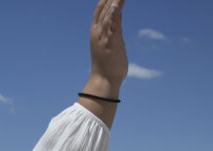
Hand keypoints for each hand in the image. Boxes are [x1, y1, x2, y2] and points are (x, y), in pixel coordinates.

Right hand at [78, 0, 126, 126]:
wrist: (104, 81)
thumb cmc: (107, 65)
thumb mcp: (109, 45)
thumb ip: (112, 33)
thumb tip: (116, 27)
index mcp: (96, 32)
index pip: (100, 10)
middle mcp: (98, 32)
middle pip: (104, 9)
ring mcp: (104, 37)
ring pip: (109, 15)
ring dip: (114, 1)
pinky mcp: (112, 43)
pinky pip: (113, 26)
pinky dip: (114, 15)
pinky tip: (116, 4)